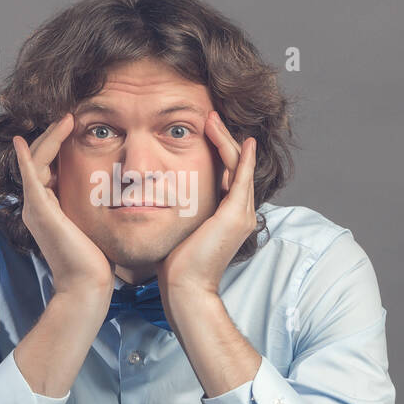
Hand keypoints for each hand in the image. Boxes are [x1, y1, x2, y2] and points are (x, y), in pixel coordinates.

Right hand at [13, 113, 113, 299]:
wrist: (88, 286)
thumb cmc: (97, 260)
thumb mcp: (96, 222)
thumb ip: (97, 203)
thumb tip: (116, 189)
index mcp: (50, 206)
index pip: (49, 164)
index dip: (59, 143)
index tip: (77, 124)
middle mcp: (38, 205)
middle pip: (39, 158)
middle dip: (52, 134)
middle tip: (70, 113)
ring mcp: (36, 207)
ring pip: (36, 161)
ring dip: (49, 137)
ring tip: (66, 118)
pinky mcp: (40, 211)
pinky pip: (31, 175)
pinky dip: (28, 156)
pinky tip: (26, 139)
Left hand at [156, 110, 257, 299]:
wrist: (185, 288)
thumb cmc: (175, 265)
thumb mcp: (178, 228)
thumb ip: (178, 210)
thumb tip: (159, 196)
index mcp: (227, 215)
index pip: (227, 173)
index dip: (217, 149)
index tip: (202, 129)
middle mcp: (240, 212)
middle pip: (235, 164)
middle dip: (223, 138)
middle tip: (209, 116)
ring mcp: (241, 214)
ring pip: (238, 165)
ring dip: (226, 139)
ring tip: (212, 118)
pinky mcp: (235, 215)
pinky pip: (241, 178)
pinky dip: (243, 158)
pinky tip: (244, 141)